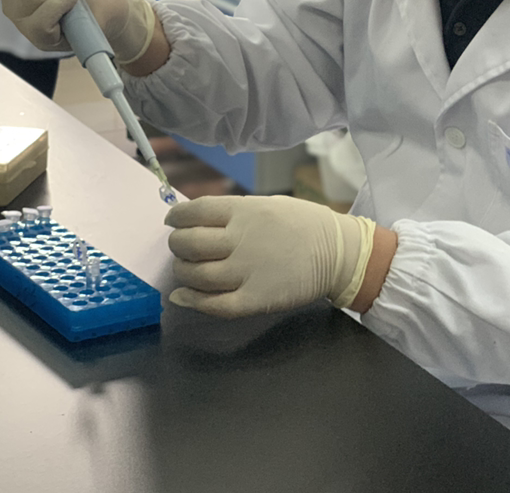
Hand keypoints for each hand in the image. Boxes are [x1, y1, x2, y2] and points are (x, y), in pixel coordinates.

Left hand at [165, 195, 376, 317]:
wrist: (337, 252)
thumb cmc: (303, 223)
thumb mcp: (268, 204)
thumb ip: (234, 212)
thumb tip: (199, 219)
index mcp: (245, 211)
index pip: (195, 211)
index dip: (177, 217)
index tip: (172, 221)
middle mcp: (240, 239)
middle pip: (189, 243)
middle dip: (177, 244)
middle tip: (180, 246)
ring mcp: (246, 271)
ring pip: (196, 274)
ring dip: (182, 271)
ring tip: (185, 269)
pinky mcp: (254, 299)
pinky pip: (214, 304)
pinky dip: (192, 301)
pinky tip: (182, 297)